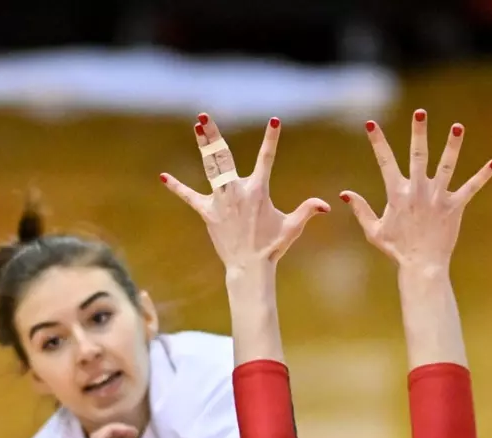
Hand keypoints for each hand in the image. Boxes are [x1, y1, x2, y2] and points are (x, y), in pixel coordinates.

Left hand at [161, 114, 330, 275]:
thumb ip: (308, 211)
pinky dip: (177, 187)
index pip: (266, 158)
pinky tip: (163, 177)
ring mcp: (219, 200)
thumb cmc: (272, 246)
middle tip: (204, 116)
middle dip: (214, 135)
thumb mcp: (293, 227)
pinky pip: (189, 197)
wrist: (249, 267)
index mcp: (258, 190)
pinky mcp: (207, 212)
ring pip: (210, 168)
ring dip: (203, 146)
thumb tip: (328, 205)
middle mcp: (236, 191)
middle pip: (223, 156)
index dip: (271, 139)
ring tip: (197, 126)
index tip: (274, 121)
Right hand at [341, 110, 491, 273]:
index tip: (370, 124)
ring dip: (452, 145)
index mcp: (397, 194)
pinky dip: (482, 176)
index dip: (377, 142)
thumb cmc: (397, 249)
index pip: (384, 162)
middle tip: (420, 112)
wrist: (421, 265)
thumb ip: (361, 209)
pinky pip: (471, 188)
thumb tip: (344, 193)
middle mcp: (418, 191)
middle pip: (418, 155)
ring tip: (457, 126)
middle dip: (418, 132)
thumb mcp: (373, 231)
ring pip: (446, 166)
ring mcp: (438, 197)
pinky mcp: (455, 207)